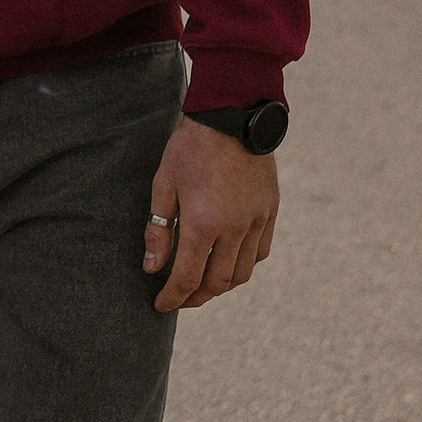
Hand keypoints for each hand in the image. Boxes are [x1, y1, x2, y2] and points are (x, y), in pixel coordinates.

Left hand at [144, 120, 277, 312]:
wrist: (233, 116)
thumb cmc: (191, 148)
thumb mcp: (164, 185)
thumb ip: (159, 231)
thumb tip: (152, 268)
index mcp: (202, 223)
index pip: (187, 278)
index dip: (172, 298)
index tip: (161, 305)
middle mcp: (233, 228)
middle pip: (218, 283)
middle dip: (196, 297)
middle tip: (180, 298)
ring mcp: (255, 221)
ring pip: (242, 273)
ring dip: (221, 286)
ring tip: (203, 284)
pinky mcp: (269, 211)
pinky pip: (261, 252)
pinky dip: (244, 265)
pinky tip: (229, 261)